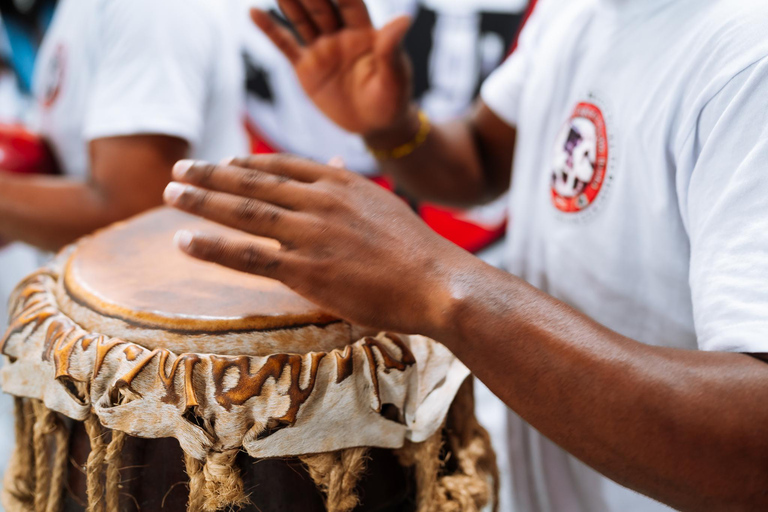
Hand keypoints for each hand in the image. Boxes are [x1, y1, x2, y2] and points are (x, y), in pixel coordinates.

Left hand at [163, 156, 472, 335]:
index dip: (247, 163)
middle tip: (180, 168)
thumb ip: (352, 185)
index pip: (282, 165)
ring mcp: (311, 234)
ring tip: (171, 193)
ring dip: (202, 201)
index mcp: (341, 182)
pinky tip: (184, 240)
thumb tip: (334, 162)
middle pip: (254, 182)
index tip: (223, 161)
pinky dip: (212, 246)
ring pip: (244, 212)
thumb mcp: (384, 204)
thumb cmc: (416, 250)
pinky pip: (248, 255)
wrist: (437, 283)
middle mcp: (321, 201)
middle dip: (211, 174)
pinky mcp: (305, 270)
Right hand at [251, 0, 413, 134]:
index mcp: (365, 32)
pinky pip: (285, 45)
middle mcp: (340, 35)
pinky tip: (253, 12)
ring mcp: (321, 50)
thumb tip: (404, 18)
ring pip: (301, 20)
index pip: (349, 2)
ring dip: (288, 2)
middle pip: (321, 6)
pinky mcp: (306, 68)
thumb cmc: (393, 98)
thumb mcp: (395, 76)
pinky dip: (269, 30)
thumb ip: (392, 48)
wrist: (376, 125)